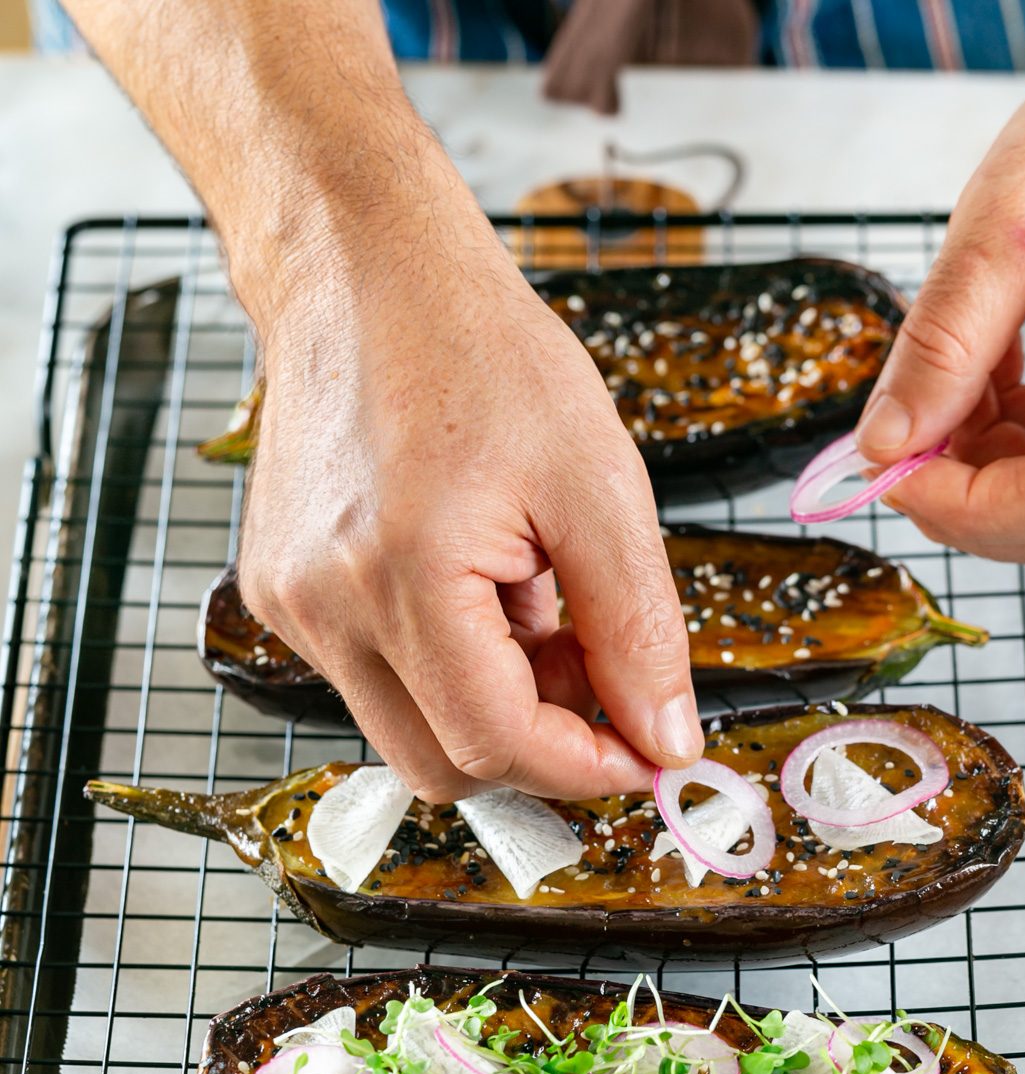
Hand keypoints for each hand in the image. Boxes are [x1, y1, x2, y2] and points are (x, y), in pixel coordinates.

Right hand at [236, 164, 702, 802]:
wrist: (364, 276)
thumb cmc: (481, 353)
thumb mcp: (598, 484)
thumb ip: (637, 629)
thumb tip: (666, 739)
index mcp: (403, 575)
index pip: (495, 745)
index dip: (584, 769)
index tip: (646, 752)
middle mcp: (325, 608)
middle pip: (443, 765)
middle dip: (540, 746)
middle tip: (598, 673)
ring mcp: (291, 607)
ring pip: (411, 729)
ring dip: (495, 704)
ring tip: (536, 602)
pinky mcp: (281, 596)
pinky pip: (377, 681)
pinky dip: (449, 667)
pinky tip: (481, 587)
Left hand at [855, 0, 1024, 567]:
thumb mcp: (1008, 223)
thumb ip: (942, 343)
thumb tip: (885, 441)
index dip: (962, 507)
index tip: (890, 469)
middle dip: (968, 502)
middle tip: (903, 444)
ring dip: (988, 475)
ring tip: (949, 394)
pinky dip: (1017, 449)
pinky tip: (988, 387)